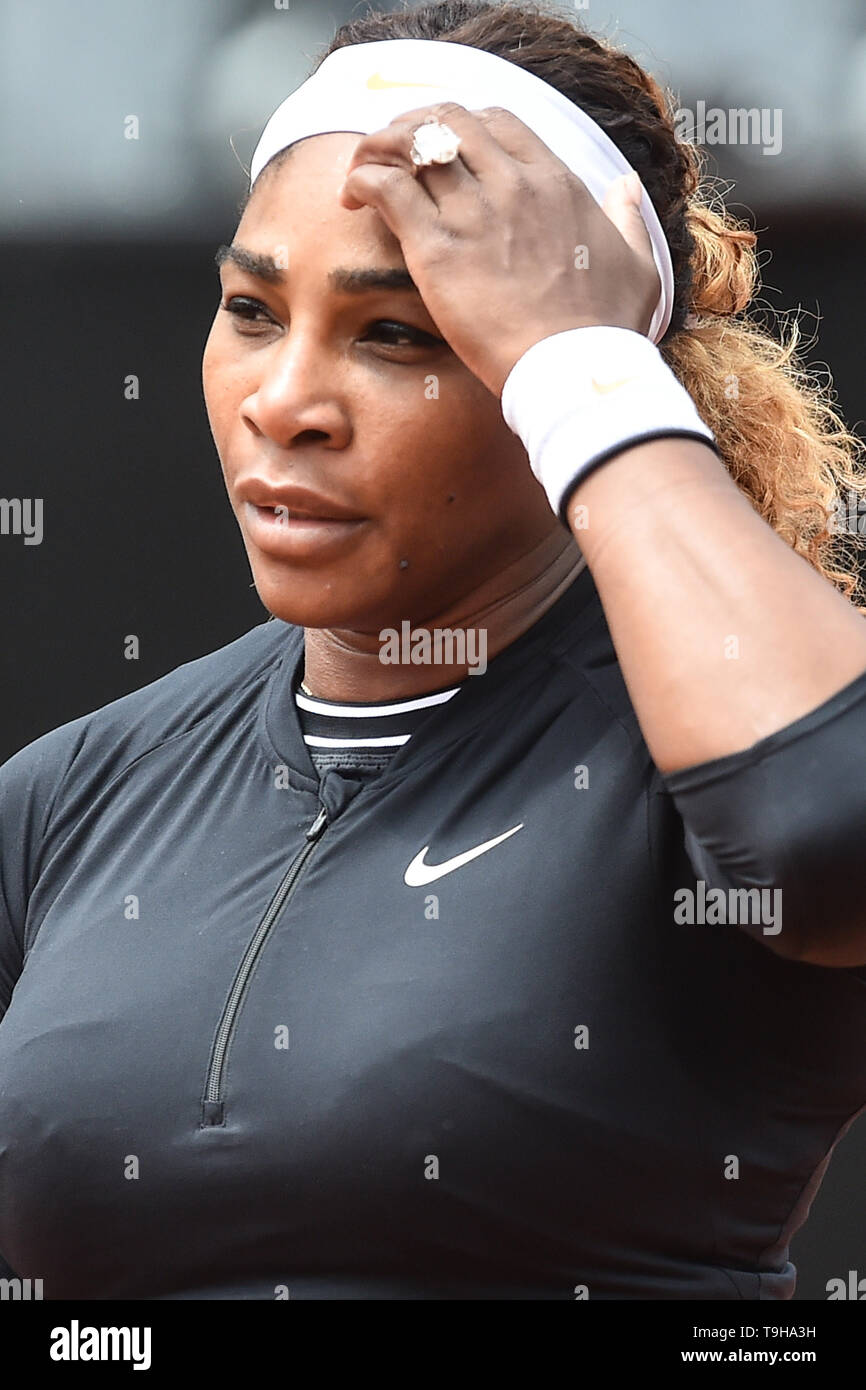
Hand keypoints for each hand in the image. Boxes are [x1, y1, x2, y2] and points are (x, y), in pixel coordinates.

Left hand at [338, 102, 660, 396]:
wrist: (576, 370)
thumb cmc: (607, 331)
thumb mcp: (638, 267)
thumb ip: (629, 220)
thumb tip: (626, 186)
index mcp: (557, 182)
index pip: (497, 122)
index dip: (462, 129)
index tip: (443, 154)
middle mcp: (513, 185)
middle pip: (448, 120)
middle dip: (411, 127)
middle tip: (392, 159)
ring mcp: (474, 213)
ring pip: (411, 143)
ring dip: (378, 150)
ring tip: (362, 175)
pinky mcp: (438, 249)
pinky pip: (387, 186)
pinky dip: (362, 181)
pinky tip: (352, 200)